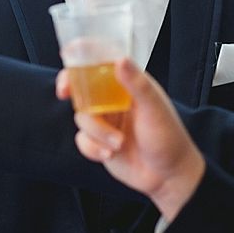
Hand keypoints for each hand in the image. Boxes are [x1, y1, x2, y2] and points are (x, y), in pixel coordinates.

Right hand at [58, 58, 205, 221]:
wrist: (168, 177)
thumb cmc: (168, 138)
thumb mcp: (154, 108)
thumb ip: (137, 84)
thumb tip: (120, 60)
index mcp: (129, 84)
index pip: (103, 61)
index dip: (84, 55)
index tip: (68, 55)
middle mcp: (114, 99)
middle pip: (82, 85)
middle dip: (71, 87)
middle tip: (65, 91)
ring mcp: (106, 120)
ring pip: (82, 116)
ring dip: (96, 131)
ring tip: (118, 143)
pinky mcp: (99, 141)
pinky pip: (82, 140)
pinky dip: (93, 147)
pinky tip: (110, 154)